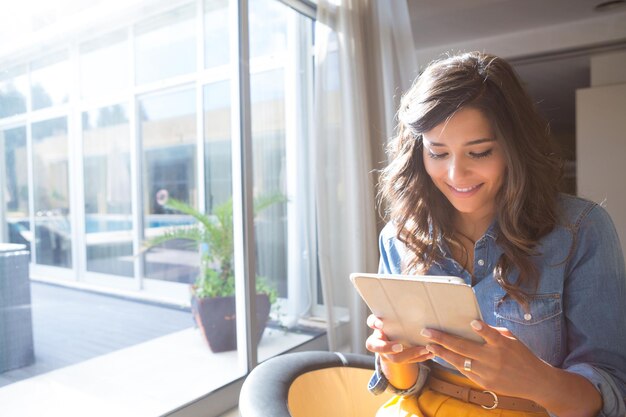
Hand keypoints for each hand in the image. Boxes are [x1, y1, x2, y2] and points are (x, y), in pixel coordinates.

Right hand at [365, 314, 432, 363]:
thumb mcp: (392, 315)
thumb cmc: (395, 321)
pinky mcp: (399, 359)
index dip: (375, 324)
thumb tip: (407, 297)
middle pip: (380, 348)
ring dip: (411, 354)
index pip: (371, 324)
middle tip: (400, 347)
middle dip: (389, 348)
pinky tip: (430, 354)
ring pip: (396, 358)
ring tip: (425, 349)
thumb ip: (395, 310)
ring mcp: (387, 354)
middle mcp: (378, 343)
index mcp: (376, 326)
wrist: (396, 336)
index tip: (381, 324)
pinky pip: (409, 361)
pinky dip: (420, 357)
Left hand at [420, 320, 550, 398]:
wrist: (535, 382)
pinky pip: (465, 371)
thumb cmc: (522, 355)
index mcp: (503, 345)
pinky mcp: (485, 383)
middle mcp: (494, 359)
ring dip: (442, 353)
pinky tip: (443, 356)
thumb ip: (494, 333)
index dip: (483, 329)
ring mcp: (488, 373)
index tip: (472, 323)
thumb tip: (474, 324)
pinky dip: (454, 363)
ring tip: (430, 346)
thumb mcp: (512, 340)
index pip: (492, 335)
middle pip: (465, 348)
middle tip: (427, 332)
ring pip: (460, 362)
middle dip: (443, 339)